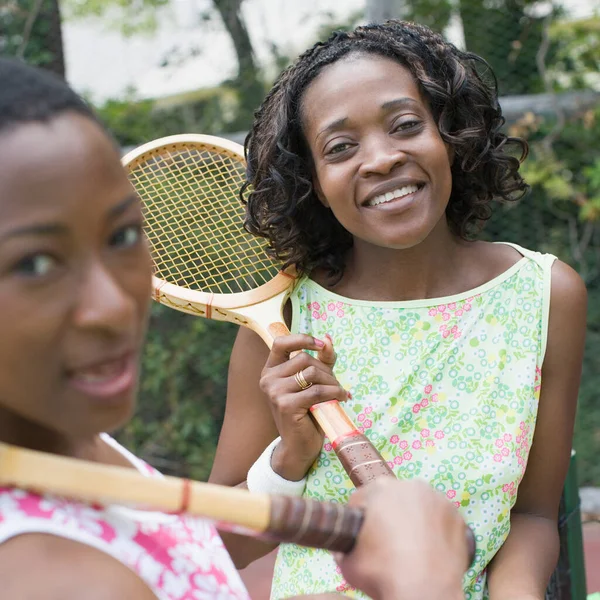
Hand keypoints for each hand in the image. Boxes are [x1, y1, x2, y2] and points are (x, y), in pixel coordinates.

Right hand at [260, 333, 346, 480]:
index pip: (281, 343)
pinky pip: (317, 390)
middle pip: (304, 359)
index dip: (302, 339)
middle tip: (336, 384)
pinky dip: (334, 392)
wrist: (299, 446)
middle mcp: (268, 379)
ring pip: (312, 373)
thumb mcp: (314, 382)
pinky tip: (341, 398)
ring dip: (331, 381)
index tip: (321, 345)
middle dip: (325, 369)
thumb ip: (321, 361)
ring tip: (339, 392)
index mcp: (270, 370)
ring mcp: (274, 392)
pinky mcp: (286, 405)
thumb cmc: (308, 412)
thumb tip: (328, 339)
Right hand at [335, 478, 469, 599]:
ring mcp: (436, 498)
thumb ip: (343, 549)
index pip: (362, 498)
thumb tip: (344, 549)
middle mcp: (408, 485)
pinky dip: (436, 528)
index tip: (364, 535)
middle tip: (388, 542)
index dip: (361, 518)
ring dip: (413, 518)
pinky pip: (440, 517)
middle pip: (392, 497)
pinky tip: (431, 548)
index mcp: (379, 489)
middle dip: (388, 514)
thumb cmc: (383, 574)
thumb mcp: (347, 564)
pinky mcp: (457, 514)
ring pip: (418, 504)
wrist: (426, 592)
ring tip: (412, 545)